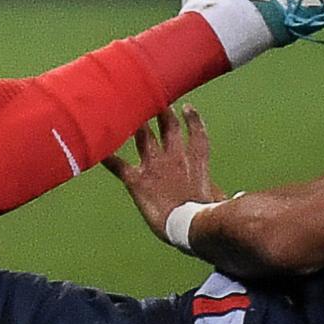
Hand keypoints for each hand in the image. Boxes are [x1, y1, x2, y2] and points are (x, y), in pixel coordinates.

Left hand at [103, 105, 221, 238]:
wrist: (192, 226)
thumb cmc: (209, 220)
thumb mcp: (220, 203)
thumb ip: (220, 196)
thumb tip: (229, 200)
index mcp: (196, 163)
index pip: (196, 136)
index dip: (193, 120)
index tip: (188, 106)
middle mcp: (174, 158)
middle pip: (167, 128)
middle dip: (160, 112)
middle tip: (153, 98)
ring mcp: (154, 166)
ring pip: (143, 137)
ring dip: (136, 124)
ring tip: (127, 108)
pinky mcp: (137, 180)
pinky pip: (117, 164)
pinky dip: (106, 156)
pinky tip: (94, 148)